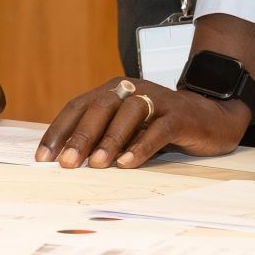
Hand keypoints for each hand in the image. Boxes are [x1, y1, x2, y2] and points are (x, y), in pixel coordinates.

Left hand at [37, 77, 250, 167]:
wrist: (211, 117)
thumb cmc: (160, 126)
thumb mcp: (127, 129)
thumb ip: (102, 137)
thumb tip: (67, 161)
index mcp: (112, 91)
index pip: (78, 107)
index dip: (59, 131)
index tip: (43, 158)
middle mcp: (130, 90)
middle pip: (99, 108)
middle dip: (80, 136)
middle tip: (66, 163)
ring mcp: (156, 100)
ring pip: (128, 115)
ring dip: (110, 140)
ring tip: (97, 165)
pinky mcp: (179, 115)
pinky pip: (158, 129)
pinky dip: (142, 146)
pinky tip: (128, 163)